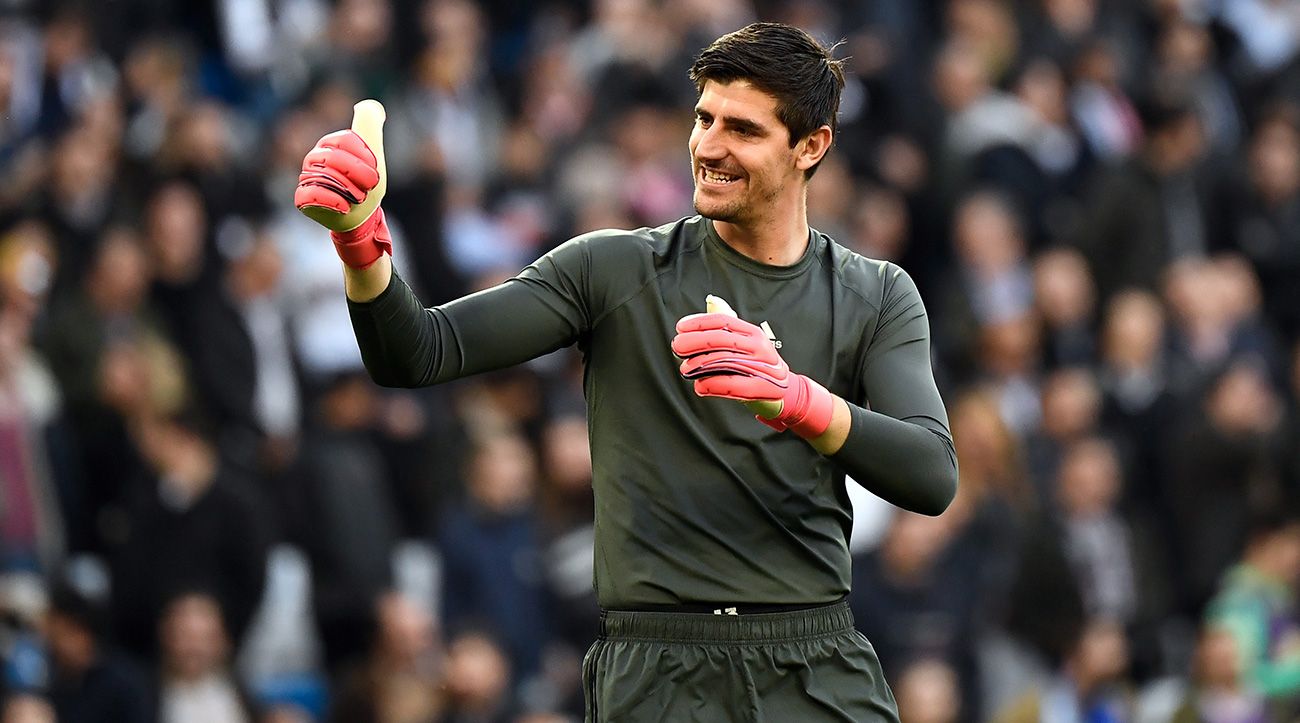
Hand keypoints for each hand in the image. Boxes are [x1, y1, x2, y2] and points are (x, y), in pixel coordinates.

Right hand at [294, 100, 391, 268]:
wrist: (361, 215)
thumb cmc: (366, 183)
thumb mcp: (374, 152)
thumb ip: (370, 126)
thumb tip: (368, 104)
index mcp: (331, 143)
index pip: (345, 140)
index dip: (364, 157)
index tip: (373, 170)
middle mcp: (315, 157)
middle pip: (335, 158)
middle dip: (359, 175)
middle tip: (366, 188)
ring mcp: (307, 177)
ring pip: (326, 176)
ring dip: (349, 190)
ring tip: (356, 198)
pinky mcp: (303, 198)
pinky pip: (311, 195)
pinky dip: (331, 201)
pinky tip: (343, 207)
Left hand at [671, 296, 833, 437]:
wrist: (785, 390)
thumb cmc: (756, 366)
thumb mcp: (744, 344)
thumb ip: (728, 327)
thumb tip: (711, 301)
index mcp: (753, 332)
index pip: (724, 322)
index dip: (700, 323)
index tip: (680, 327)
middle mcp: (760, 346)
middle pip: (723, 339)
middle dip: (696, 342)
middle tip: (678, 346)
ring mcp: (764, 367)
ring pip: (727, 361)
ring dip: (701, 365)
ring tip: (685, 368)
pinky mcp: (765, 388)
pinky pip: (736, 385)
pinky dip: (715, 385)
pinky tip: (700, 386)